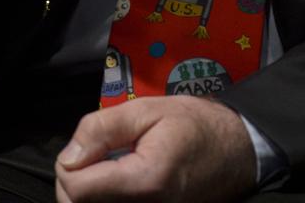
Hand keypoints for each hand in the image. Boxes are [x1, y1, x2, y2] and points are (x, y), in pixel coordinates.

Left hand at [55, 96, 254, 202]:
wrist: (235, 152)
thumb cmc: (195, 126)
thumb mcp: (149, 110)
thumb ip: (104, 128)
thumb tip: (68, 157)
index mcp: (144, 181)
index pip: (77, 189)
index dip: (70, 163)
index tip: (87, 144)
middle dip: (76, 179)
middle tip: (95, 151)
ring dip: (89, 191)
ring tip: (107, 164)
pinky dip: (104, 198)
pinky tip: (117, 180)